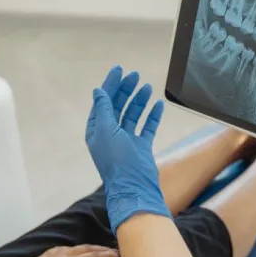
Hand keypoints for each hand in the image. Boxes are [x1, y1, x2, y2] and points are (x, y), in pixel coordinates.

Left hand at [0, 245, 117, 256]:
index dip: (105, 256)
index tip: (117, 255)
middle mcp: (61, 254)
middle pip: (85, 249)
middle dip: (99, 249)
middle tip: (112, 251)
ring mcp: (51, 253)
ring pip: (75, 247)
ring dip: (89, 248)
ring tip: (99, 251)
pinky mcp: (44, 256)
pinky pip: (66, 248)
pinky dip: (77, 249)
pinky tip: (78, 252)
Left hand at [85, 65, 170, 231]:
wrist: (134, 187)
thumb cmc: (117, 161)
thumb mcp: (106, 130)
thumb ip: (104, 109)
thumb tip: (98, 91)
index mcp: (97, 130)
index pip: (103, 102)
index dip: (110, 85)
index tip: (119, 69)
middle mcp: (111, 134)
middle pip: (118, 106)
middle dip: (125, 89)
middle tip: (135, 76)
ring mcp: (127, 141)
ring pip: (133, 114)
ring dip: (139, 100)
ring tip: (147, 87)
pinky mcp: (141, 147)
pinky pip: (147, 127)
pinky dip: (152, 116)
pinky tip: (157, 104)